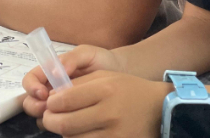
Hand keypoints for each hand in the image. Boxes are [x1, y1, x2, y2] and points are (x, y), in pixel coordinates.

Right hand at [23, 45, 124, 119]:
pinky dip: (60, 126)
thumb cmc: (102, 61)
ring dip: (46, 117)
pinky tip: (73, 123)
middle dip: (35, 105)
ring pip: (41, 115)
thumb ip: (72, 58)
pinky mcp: (69, 117)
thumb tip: (54, 70)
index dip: (32, 87)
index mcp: (50, 72)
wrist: (121, 76)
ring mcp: (59, 105)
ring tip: (63, 115)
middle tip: (49, 107)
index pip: (30, 80)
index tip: (43, 93)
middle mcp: (50, 89)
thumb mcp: (87, 54)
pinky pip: (57, 125)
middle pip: (30, 100)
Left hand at [41, 71, 170, 137]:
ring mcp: (114, 134)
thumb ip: (79, 85)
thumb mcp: (107, 77)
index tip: (49, 103)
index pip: (65, 100)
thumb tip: (52, 98)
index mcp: (105, 90)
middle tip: (49, 118)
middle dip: (50, 121)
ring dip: (63, 133)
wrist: (160, 110)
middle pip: (65, 123)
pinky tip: (79, 133)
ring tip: (66, 125)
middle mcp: (109, 113)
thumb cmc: (130, 90)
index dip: (51, 103)